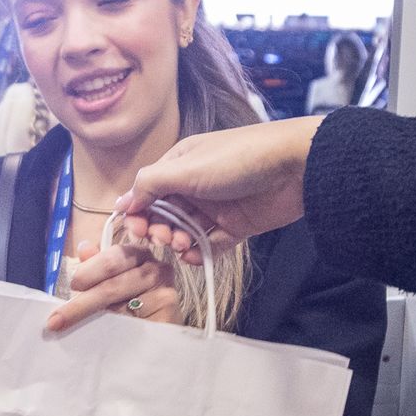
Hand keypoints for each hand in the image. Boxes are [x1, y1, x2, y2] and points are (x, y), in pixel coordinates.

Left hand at [46, 240, 181, 333]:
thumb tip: (84, 246)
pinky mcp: (169, 311)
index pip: (112, 257)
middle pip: (114, 281)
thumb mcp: (111, 286)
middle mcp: (156, 267)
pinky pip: (135, 319)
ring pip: (123, 302)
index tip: (72, 285)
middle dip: (83, 300)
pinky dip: (115, 327)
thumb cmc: (133, 308)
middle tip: (58, 318)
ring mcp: (165, 288)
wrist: (161, 339)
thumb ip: (97, 267)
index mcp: (138, 254)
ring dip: (93, 314)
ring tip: (70, 326)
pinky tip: (103, 334)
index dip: (90, 270)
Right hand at [115, 118, 326, 262]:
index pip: (147, 192)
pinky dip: (198, 252)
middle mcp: (194, 185)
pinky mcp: (236, 225)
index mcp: (179, 165)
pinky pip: (210, 243)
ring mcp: (215, 206)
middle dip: (157, 229)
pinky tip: (192, 256)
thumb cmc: (237, 159)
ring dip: (177, 241)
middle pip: (163, 214)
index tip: (135, 229)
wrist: (294, 166)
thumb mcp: (186, 168)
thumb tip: (121, 202)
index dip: (137, 212)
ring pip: (185, 231)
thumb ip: (150, 185)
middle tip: (162, 238)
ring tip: (181, 245)